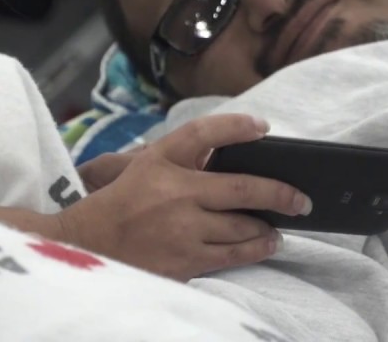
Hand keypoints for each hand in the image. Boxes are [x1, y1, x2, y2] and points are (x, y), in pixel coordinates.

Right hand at [55, 114, 311, 280]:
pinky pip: (231, 256)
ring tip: (280, 226)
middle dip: (280, 193)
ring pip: (243, 228)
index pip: (203, 132)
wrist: (86, 246)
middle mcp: (176, 192)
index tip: (263, 126)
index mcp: (161, 160)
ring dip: (268, 227)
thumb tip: (221, 153)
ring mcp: (183, 229)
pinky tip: (265, 244)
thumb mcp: (140, 165)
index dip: (237, 126)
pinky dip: (253, 250)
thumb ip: (179, 155)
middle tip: (301, 198)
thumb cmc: (119, 202)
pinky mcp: (185, 261)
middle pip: (243, 187)